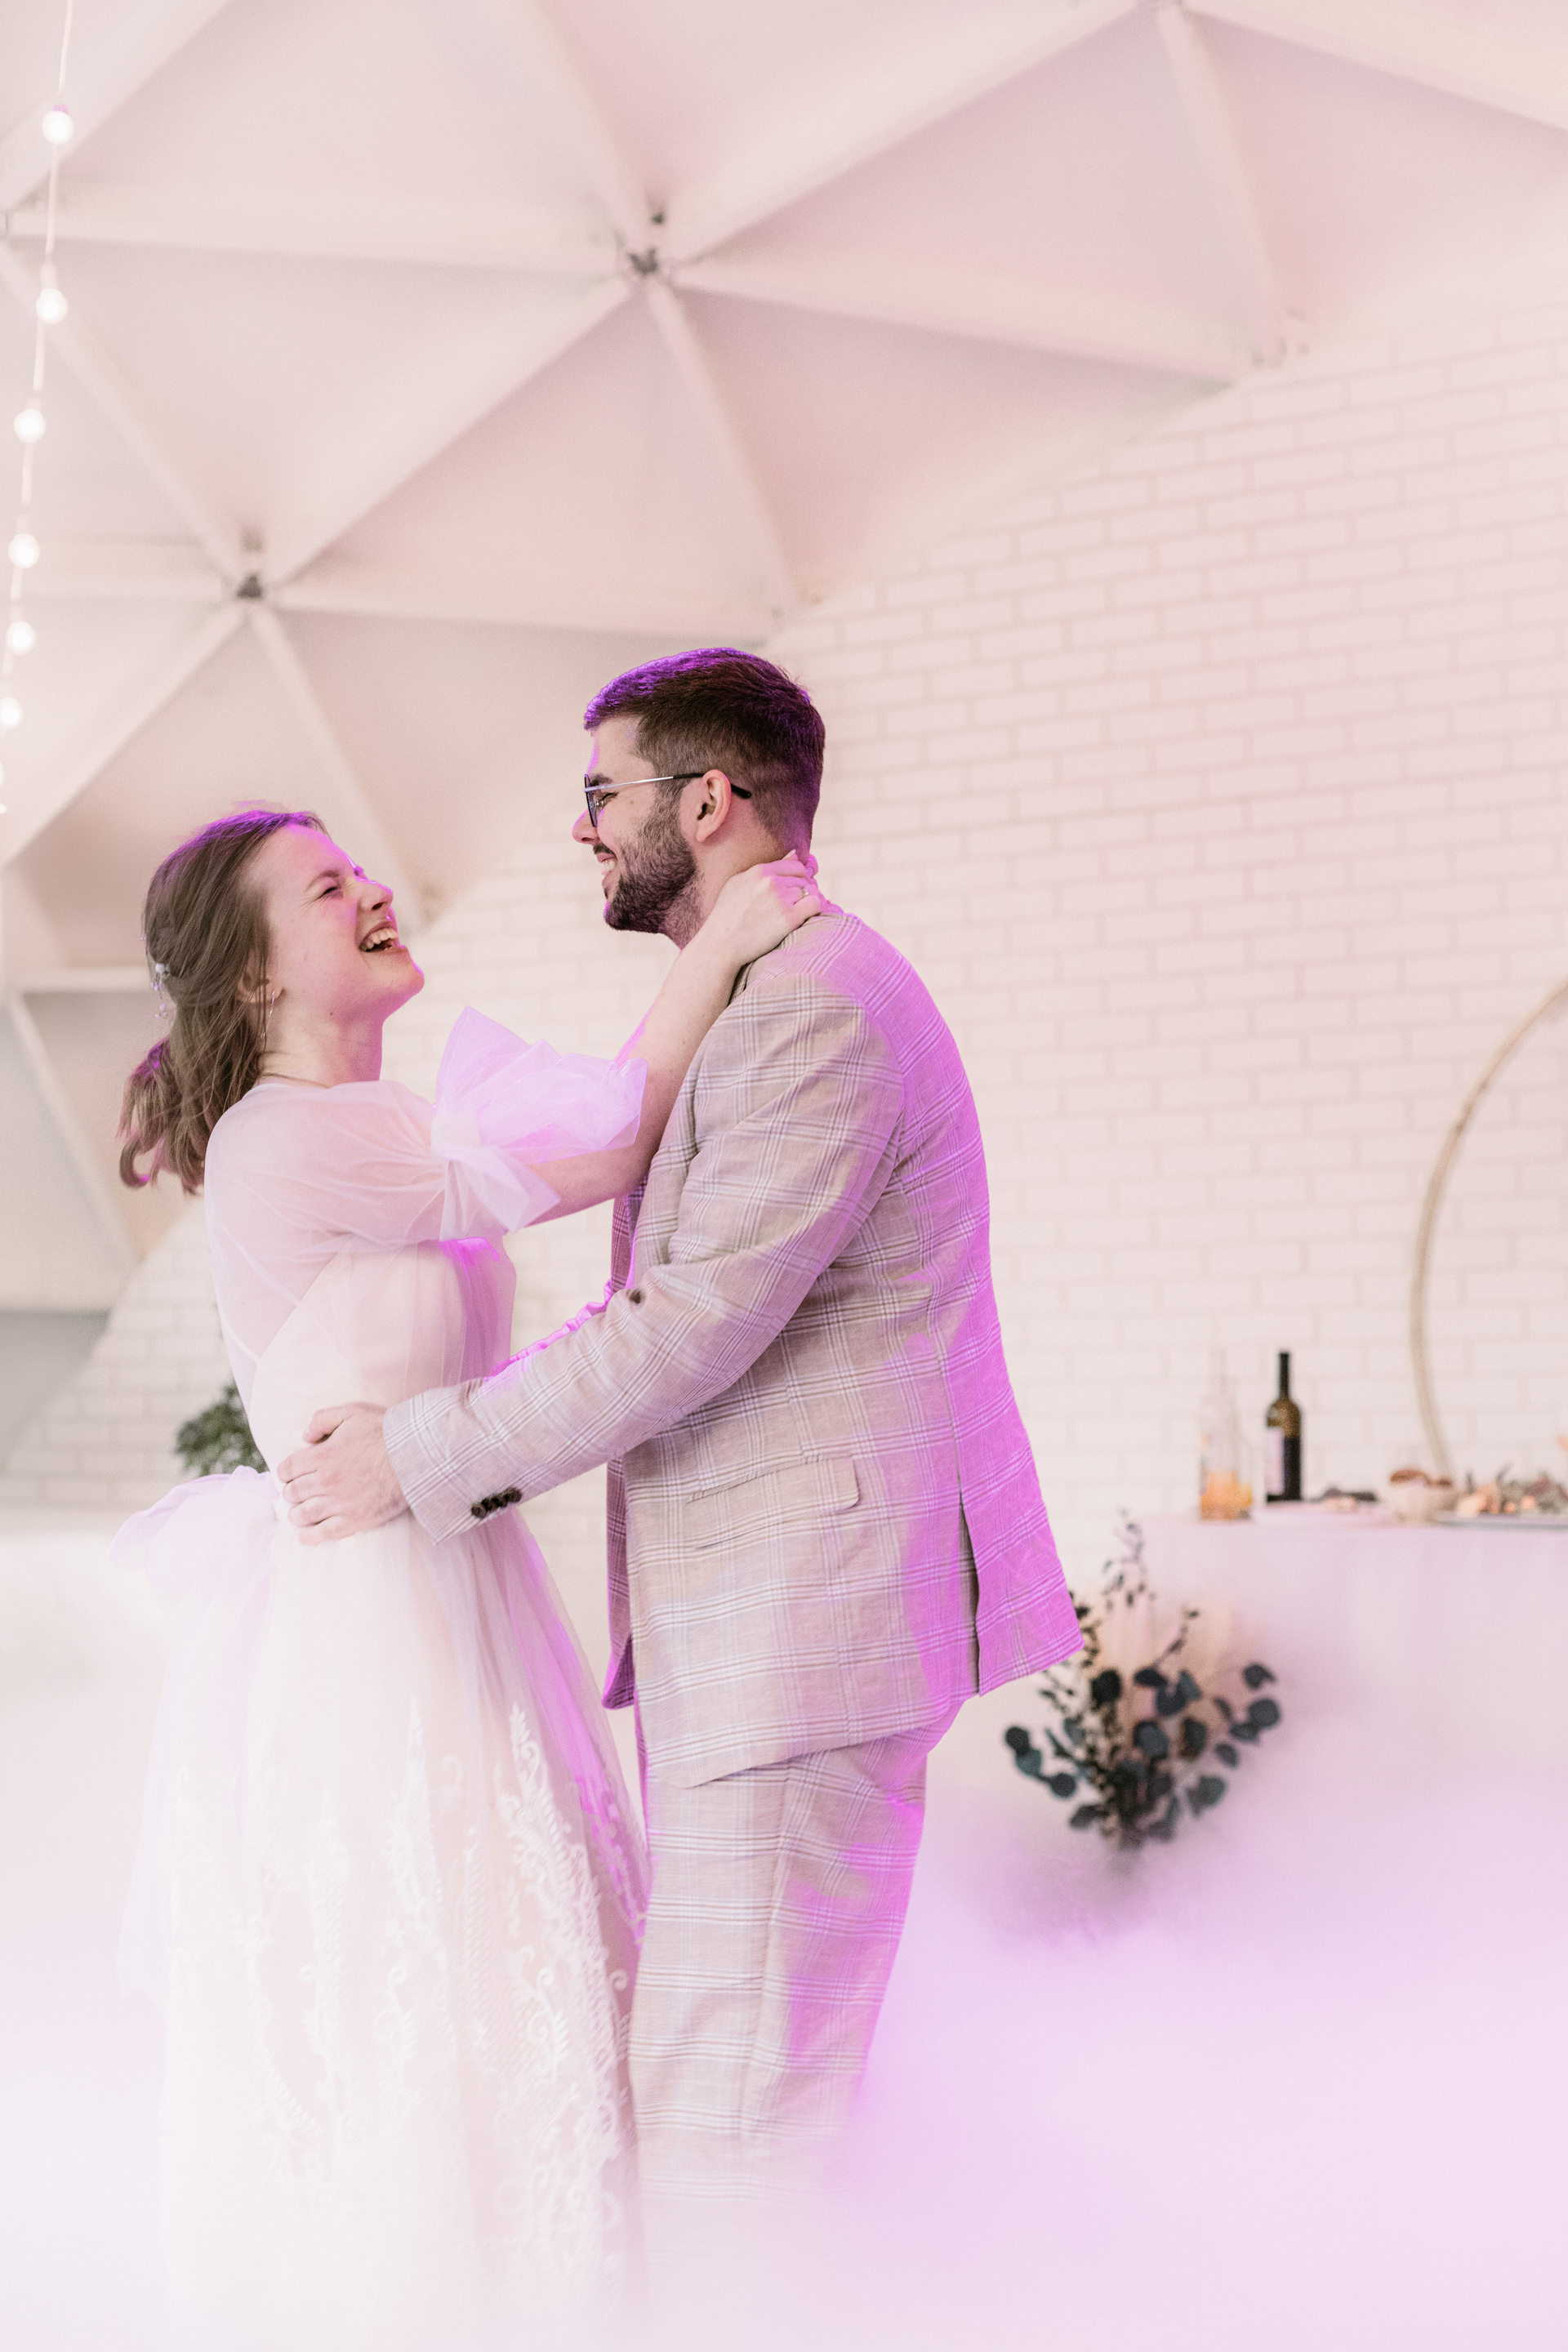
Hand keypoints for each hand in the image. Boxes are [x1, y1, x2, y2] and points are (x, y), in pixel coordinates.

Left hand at [277, 1403, 406, 1544]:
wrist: (417, 1455)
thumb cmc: (387, 1431)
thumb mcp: (353, 1412)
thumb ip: (323, 1419)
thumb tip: (304, 1435)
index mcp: (322, 1455)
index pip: (288, 1469)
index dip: (285, 1472)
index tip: (289, 1474)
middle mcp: (326, 1481)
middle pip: (293, 1493)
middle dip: (291, 1492)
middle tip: (297, 1492)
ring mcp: (340, 1503)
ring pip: (303, 1515)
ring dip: (297, 1514)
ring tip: (300, 1513)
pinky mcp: (355, 1520)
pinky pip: (324, 1534)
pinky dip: (310, 1536)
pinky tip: (306, 1535)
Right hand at [704, 853, 823, 965]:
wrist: (719, 945)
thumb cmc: (726, 916)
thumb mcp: (739, 883)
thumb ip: (766, 868)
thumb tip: (795, 853)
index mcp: (759, 871)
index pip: (795, 866)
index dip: (800, 877)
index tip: (797, 890)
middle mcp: (770, 882)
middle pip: (804, 879)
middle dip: (806, 890)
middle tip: (799, 905)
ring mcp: (780, 899)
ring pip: (811, 891)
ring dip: (810, 901)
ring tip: (800, 913)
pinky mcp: (788, 918)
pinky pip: (816, 905)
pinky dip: (817, 909)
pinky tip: (808, 917)